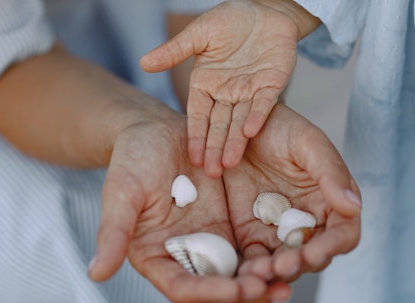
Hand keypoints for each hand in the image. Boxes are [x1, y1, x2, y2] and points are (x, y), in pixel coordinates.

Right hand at [88, 114, 287, 302]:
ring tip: (291, 273)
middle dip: (245, 292)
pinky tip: (299, 249)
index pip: (183, 288)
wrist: (162, 132)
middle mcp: (188, 260)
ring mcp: (215, 248)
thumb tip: (96, 273)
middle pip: (219, 290)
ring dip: (268, 278)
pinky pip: (260, 247)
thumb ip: (112, 230)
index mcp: (157, 258)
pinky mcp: (237, 230)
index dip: (207, 293)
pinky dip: (277, 252)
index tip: (234, 289)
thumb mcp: (122, 190)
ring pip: (244, 274)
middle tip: (272, 288)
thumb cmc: (134, 158)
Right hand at [140, 0, 318, 176]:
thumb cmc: (230, 19)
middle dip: (215, 149)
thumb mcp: (199, 34)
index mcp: (207, 86)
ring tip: (229, 164)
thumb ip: (174, 51)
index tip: (193, 158)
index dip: (196, 137)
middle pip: (219, 126)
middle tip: (211, 174)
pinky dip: (257, 117)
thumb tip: (143, 63)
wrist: (265, 8)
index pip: (199, 116)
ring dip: (235, 143)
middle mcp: (227, 94)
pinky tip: (250, 133)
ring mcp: (250, 92)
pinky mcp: (272, 86)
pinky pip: (264, 105)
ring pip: (240, 122)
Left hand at [223, 104, 361, 302]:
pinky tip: (238, 272)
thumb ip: (331, 173)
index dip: (330, 248)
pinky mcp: (250, 237)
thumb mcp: (308, 143)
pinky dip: (248, 270)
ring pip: (282, 265)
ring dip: (272, 273)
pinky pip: (252, 260)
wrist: (237, 121)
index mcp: (332, 204)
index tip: (313, 253)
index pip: (342, 235)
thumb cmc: (281, 128)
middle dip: (298, 265)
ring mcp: (279, 234)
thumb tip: (353, 207)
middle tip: (280, 267)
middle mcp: (310, 225)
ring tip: (256, 274)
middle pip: (312, 257)